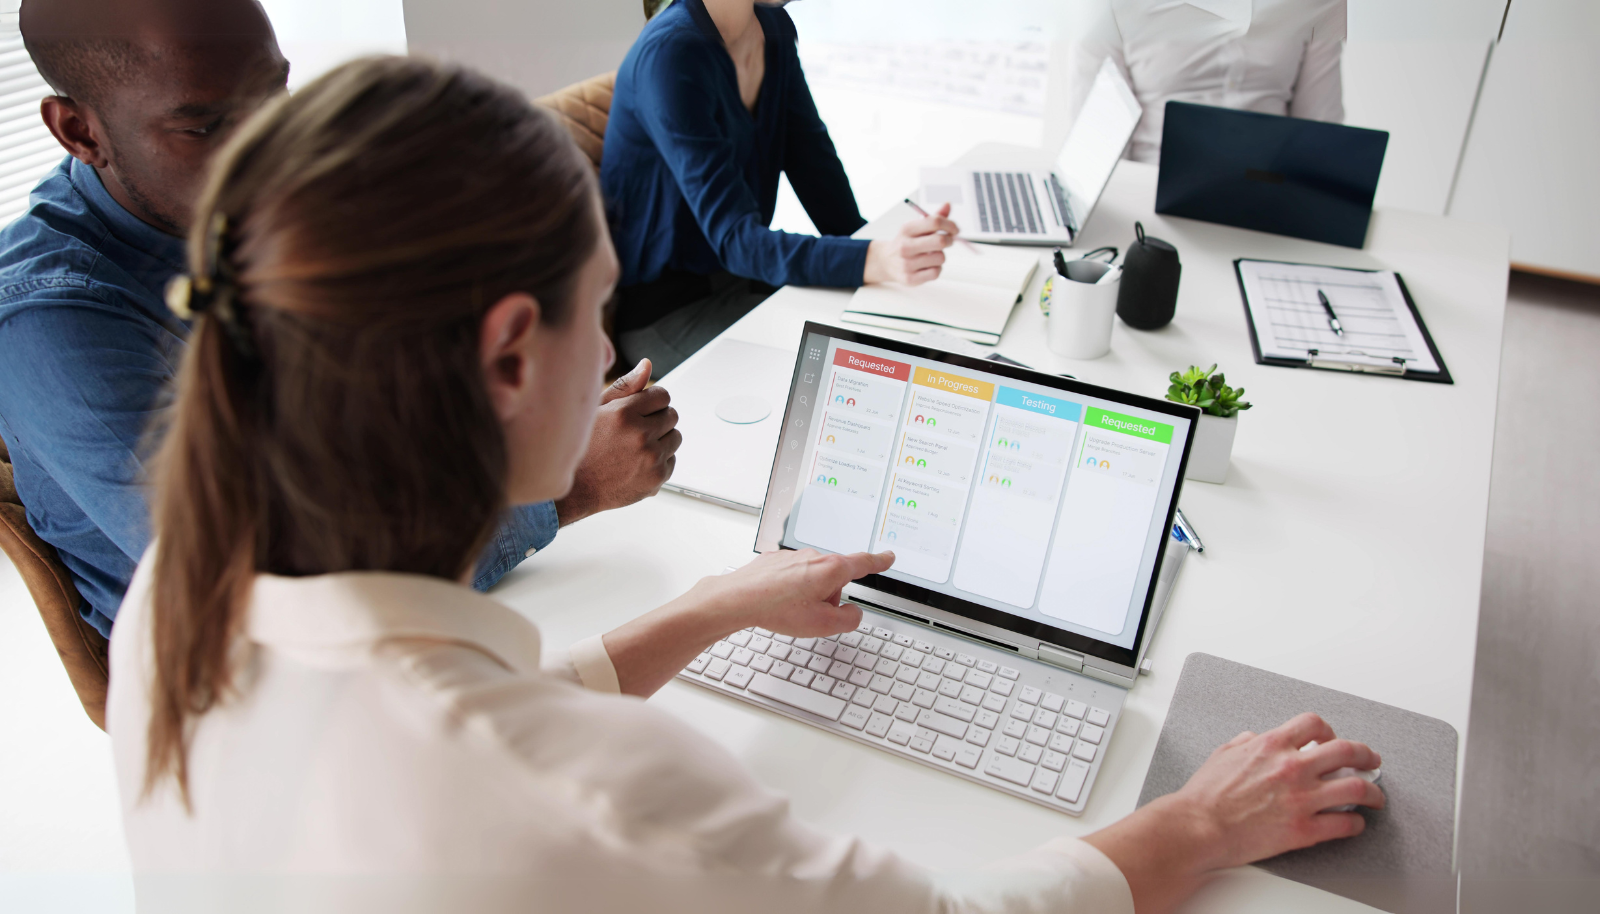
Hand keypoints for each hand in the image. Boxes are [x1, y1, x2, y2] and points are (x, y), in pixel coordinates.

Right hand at [555, 359, 681, 524]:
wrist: (577, 489)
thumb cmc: (583, 448)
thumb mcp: (596, 410)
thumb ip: (625, 386)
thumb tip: (647, 366)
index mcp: (624, 414)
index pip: (663, 395)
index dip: (652, 400)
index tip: (642, 408)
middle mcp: (640, 435)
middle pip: (672, 415)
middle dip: (657, 418)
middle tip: (635, 429)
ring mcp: (651, 458)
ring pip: (675, 438)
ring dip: (661, 439)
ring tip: (635, 446)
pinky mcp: (657, 478)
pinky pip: (672, 460)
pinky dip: (659, 460)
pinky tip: (637, 462)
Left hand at [598, 549, 893, 696]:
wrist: (738, 598)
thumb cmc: (777, 609)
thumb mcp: (823, 624)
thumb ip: (849, 619)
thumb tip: (853, 613)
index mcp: (832, 569)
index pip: (864, 563)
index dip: (880, 561)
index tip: (888, 557)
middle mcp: (815, 556)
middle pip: (835, 577)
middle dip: (830, 596)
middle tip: (814, 615)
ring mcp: (794, 556)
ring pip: (813, 577)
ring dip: (809, 594)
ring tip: (790, 611)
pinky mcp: (776, 559)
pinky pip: (793, 576)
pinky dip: (790, 589)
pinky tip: (778, 602)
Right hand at [863, 203, 956, 285]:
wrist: (885, 261)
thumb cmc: (906, 242)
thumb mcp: (916, 227)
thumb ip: (934, 218)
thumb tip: (948, 204)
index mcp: (907, 229)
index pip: (934, 221)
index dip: (950, 224)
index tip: (955, 229)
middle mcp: (905, 246)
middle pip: (940, 241)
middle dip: (949, 240)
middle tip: (948, 241)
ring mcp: (907, 264)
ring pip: (941, 258)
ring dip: (941, 256)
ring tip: (932, 255)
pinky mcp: (910, 278)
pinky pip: (936, 272)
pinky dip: (937, 269)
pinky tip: (929, 265)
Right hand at [1084, 713, 1383, 913]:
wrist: (1199, 827)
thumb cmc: (1206, 795)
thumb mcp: (1223, 754)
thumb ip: (1246, 743)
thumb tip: (1255, 739)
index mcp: (1272, 745)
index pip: (1314, 724)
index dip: (1329, 731)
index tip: (1332, 739)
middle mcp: (1292, 768)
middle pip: (1347, 752)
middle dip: (1365, 755)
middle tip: (1371, 761)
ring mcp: (1302, 799)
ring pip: (1357, 788)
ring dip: (1373, 792)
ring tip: (1376, 796)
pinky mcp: (1304, 829)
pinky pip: (1345, 823)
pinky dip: (1355, 823)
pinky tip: (1354, 823)